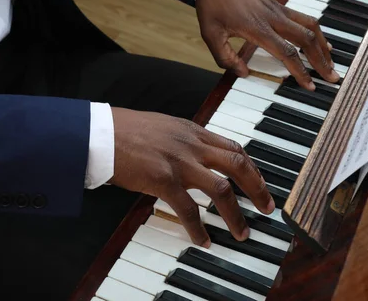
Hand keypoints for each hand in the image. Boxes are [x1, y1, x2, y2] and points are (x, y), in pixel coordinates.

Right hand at [108, 107, 274, 246]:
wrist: (100, 132)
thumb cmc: (126, 130)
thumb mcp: (164, 127)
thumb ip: (184, 141)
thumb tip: (197, 156)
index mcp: (192, 131)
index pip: (233, 147)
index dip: (252, 167)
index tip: (259, 181)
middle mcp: (191, 144)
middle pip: (238, 164)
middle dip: (257, 188)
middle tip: (267, 207)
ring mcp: (179, 161)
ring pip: (221, 189)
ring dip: (235, 214)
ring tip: (242, 232)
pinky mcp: (162, 179)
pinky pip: (188, 209)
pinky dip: (199, 228)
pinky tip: (203, 240)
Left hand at [196, 0, 339, 89]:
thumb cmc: (212, 6)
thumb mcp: (210, 34)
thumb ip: (225, 57)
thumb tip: (244, 73)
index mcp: (257, 27)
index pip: (286, 52)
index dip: (300, 70)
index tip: (310, 85)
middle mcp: (273, 17)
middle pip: (306, 39)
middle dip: (321, 60)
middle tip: (332, 77)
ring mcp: (278, 9)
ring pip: (310, 26)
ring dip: (323, 45)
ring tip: (331, 62)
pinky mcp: (279, 5)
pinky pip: (304, 18)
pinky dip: (316, 32)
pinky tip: (322, 42)